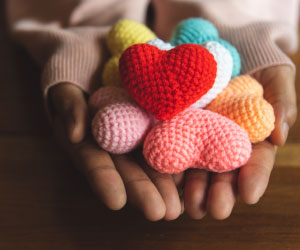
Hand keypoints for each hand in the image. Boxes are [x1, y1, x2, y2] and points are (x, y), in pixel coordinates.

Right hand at [49, 83, 183, 220]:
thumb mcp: (65, 88)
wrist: (96, 62)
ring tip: (178, 207)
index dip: (104, 180)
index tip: (116, 200)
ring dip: (164, 185)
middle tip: (160, 212)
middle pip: (128, 169)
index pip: (95, 161)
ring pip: (149, 162)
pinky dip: (176, 160)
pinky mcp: (153, 125)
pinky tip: (189, 178)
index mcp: (89, 140)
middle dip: (143, 191)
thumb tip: (76, 134)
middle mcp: (114, 144)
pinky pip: (165, 142)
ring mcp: (135, 136)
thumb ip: (69, 107)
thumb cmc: (75, 75)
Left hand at [183, 65, 296, 219]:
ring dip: (194, 188)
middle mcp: (222, 141)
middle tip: (215, 210)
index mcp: (249, 136)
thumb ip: (281, 103)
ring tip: (190, 205)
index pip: (255, 161)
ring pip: (197, 166)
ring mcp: (198, 135)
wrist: (221, 43)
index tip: (249, 194)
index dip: (254, 177)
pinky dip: (171, 164)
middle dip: (220, 192)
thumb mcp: (274, 76)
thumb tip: (280, 136)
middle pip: (223, 171)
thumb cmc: (254, 60)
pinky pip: (173, 145)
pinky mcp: (176, 126)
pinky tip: (168, 180)